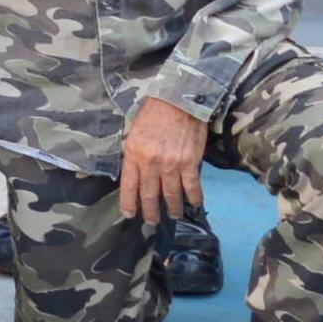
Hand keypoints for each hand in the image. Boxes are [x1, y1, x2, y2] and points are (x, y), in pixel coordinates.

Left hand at [118, 95, 208, 225]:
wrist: (179, 99)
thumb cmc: (153, 112)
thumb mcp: (133, 132)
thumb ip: (133, 154)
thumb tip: (134, 173)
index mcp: (133, 154)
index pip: (129, 186)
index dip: (129, 203)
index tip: (130, 214)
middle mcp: (150, 163)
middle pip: (149, 195)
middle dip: (150, 212)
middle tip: (151, 222)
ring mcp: (171, 165)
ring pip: (170, 194)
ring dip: (172, 208)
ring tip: (173, 215)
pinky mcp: (190, 163)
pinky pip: (191, 187)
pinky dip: (193, 198)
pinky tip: (194, 204)